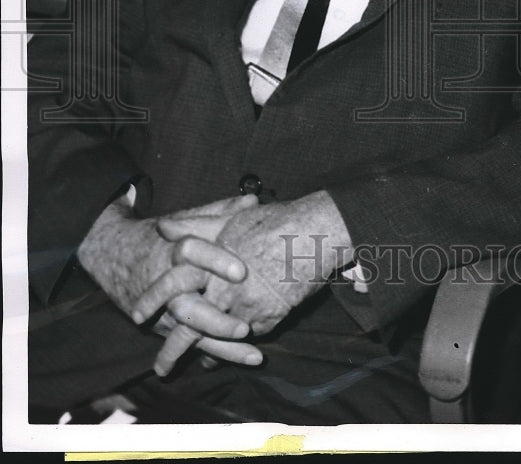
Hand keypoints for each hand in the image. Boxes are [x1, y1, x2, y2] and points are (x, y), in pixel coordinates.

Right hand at [77, 192, 263, 368]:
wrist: (115, 254)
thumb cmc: (163, 236)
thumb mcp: (188, 220)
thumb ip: (220, 212)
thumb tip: (253, 200)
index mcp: (174, 251)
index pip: (193, 254)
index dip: (216, 261)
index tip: (242, 272)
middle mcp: (168, 284)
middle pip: (187, 305)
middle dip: (215, 319)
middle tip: (244, 326)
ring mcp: (166, 310)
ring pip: (191, 331)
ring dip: (222, 345)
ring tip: (254, 355)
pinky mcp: (169, 326)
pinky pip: (193, 343)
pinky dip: (218, 353)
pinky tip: (246, 360)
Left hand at [132, 190, 353, 375]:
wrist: (315, 232)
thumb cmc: (274, 221)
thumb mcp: (231, 218)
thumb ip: (196, 224)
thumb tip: (163, 227)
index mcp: (211, 260)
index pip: (173, 281)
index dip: (153, 298)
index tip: (138, 315)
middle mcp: (225, 287)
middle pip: (191, 323)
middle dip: (173, 348)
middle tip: (161, 367)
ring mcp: (247, 306)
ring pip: (218, 338)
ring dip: (207, 353)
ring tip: (199, 365)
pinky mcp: (269, 318)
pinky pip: (249, 337)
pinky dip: (238, 348)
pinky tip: (233, 353)